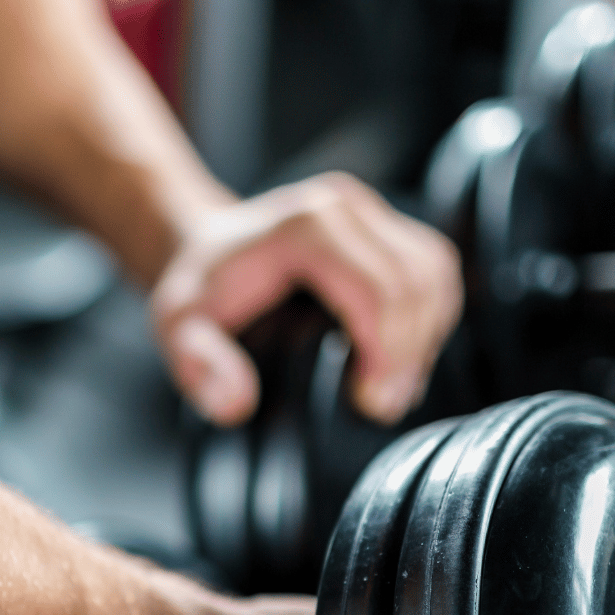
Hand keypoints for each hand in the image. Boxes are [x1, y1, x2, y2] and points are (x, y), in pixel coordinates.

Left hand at [151, 172, 462, 426]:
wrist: (205, 247)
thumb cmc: (201, 290)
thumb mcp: (179, 332)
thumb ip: (202, 366)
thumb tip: (236, 403)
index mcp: (305, 227)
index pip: (378, 290)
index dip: (388, 353)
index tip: (370, 403)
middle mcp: (345, 208)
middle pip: (415, 283)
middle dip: (410, 354)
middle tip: (383, 406)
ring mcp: (370, 211)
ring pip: (435, 274)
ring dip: (427, 336)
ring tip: (395, 386)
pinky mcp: (386, 225)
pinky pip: (435, 269)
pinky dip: (431, 317)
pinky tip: (405, 355)